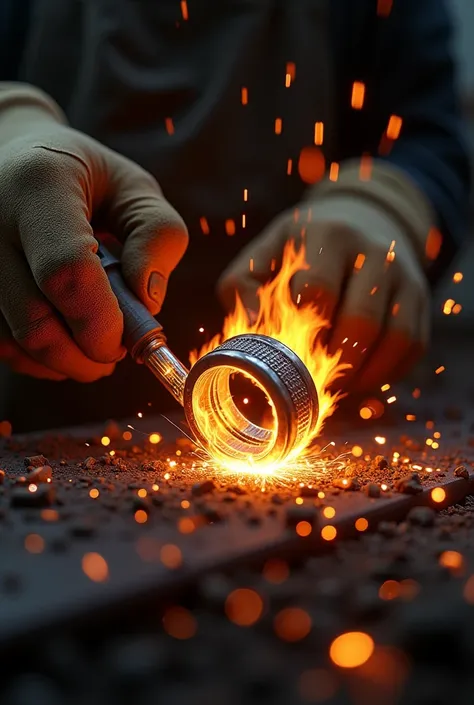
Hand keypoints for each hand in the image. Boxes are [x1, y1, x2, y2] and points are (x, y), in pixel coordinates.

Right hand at [0, 123, 187, 380]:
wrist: (14, 160)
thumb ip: (158, 237)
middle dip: (85, 356)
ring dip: (63, 362)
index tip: (127, 339)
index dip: (102, 322)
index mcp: (39, 186)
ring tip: (91, 344)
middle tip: (114, 354)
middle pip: (35, 322)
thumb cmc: (86, 178)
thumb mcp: (134, 190)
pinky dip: (37, 359)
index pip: (66, 271)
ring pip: (15, 342)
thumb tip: (148, 303)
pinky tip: (61, 341)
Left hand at [217, 199, 429, 390]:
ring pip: (394, 338)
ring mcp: (405, 276)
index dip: (300, 333)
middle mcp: (375, 252)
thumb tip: (254, 328)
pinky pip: (411, 347)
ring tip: (335, 385)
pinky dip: (386, 372)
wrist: (361, 221)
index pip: (317, 292)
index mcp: (327, 237)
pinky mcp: (422, 300)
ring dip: (363, 374)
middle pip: (361, 322)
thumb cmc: (300, 250)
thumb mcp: (263, 255)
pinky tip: (359, 377)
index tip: (285, 355)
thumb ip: (242, 289)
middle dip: (333, 361)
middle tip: (311, 382)